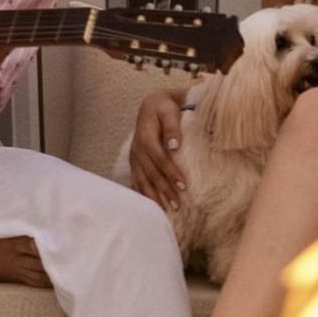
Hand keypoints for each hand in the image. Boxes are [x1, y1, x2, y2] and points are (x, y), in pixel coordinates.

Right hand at [128, 89, 187, 211]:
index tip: (183, 186)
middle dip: (164, 191)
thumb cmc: (163, 108)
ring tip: (166, 211)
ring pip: (142, 180)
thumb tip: (175, 145)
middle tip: (177, 205)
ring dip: (153, 196)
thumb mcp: (169, 110)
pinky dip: (143, 194)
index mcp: (145, 137)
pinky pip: (136, 181)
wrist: (151, 105)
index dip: (170, 173)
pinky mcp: (134, 162)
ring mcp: (134, 158)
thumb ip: (172, 126)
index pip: (159, 159)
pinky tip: (150, 206)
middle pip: (150, 174)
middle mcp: (137, 150)